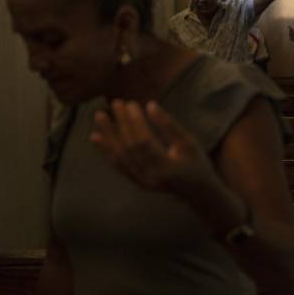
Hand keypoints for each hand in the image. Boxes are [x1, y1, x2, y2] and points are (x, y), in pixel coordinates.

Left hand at [90, 100, 214, 195]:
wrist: (197, 191)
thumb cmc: (196, 163)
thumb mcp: (189, 142)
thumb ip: (170, 125)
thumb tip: (150, 104)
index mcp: (166, 167)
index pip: (144, 142)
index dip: (135, 122)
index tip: (131, 104)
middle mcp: (150, 177)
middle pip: (129, 148)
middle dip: (121, 123)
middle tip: (116, 103)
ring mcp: (141, 182)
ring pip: (119, 157)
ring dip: (108, 135)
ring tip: (100, 115)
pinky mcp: (136, 182)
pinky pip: (117, 165)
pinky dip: (106, 150)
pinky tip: (95, 136)